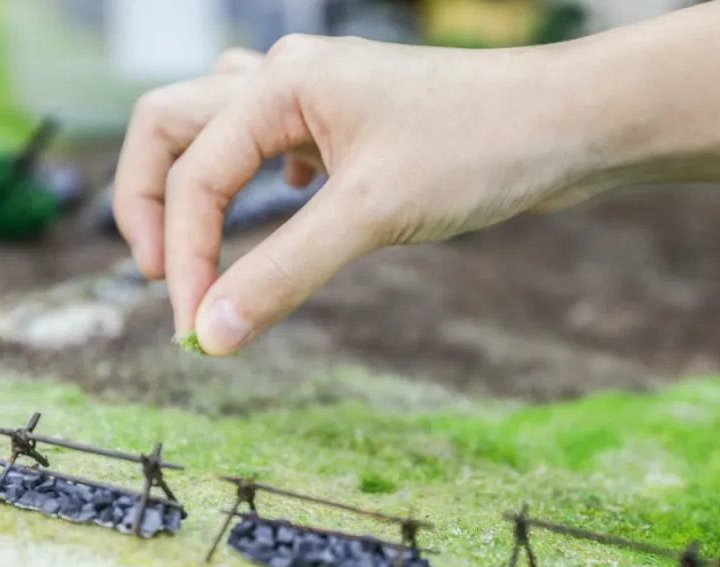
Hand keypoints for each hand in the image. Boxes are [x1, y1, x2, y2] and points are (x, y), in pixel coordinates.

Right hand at [114, 35, 601, 354]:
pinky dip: (249, 180)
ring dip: (192, 186)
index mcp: (279, 84)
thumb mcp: (370, 215)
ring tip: (193, 248)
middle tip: (159, 276)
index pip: (193, 176)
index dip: (183, 258)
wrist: (570, 124)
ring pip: (214, 129)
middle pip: (171, 128)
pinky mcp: (344, 122)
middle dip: (149, 203)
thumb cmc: (481, 147)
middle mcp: (286, 78)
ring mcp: (315, 96)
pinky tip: (276, 208)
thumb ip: (283, 274)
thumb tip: (211, 335)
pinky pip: (267, 141)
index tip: (195, 330)